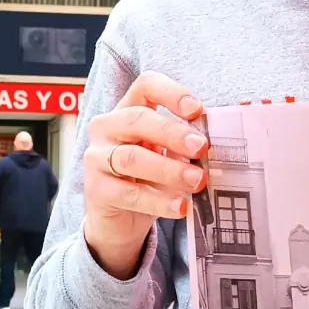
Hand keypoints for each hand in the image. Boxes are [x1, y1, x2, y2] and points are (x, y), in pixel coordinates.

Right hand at [83, 71, 206, 279]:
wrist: (118, 222)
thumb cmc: (146, 181)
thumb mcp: (167, 156)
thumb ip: (183, 147)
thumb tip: (213, 143)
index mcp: (127, 111)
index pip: (145, 86)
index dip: (171, 93)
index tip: (197, 110)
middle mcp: (106, 128)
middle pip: (137, 118)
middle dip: (173, 132)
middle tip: (201, 147)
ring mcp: (96, 158)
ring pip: (131, 158)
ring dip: (169, 169)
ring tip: (197, 181)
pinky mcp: (96, 190)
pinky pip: (129, 193)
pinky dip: (159, 200)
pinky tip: (180, 207)